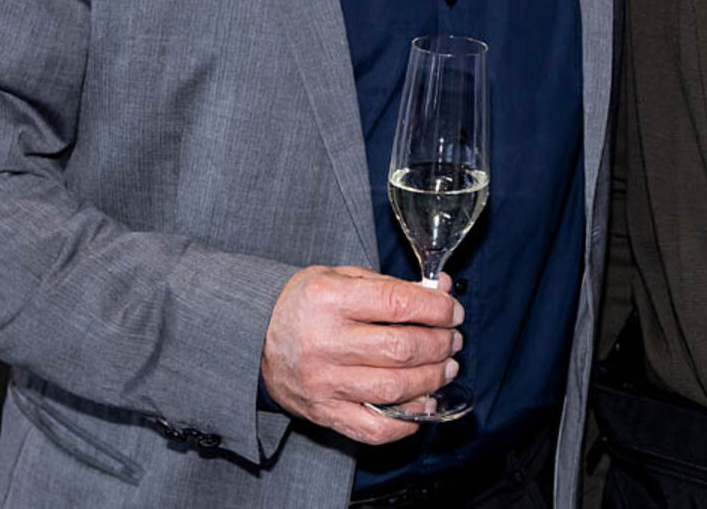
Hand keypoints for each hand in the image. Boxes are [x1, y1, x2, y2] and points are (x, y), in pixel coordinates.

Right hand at [260, 265, 463, 444]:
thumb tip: (443, 292)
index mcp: (330, 299)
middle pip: (402, 348)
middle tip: (453, 340)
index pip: (398, 303)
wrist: (252, 337)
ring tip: (446, 368)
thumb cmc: (305, 304)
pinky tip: (423, 404)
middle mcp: (325, 342)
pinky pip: (374, 428)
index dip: (437, 309)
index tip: (453, 312)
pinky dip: (407, 421)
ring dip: (432, 379)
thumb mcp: (343, 278)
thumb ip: (393, 285)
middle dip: (440, 344)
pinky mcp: (323, 412)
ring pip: (394, 388)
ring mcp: (323, 382)